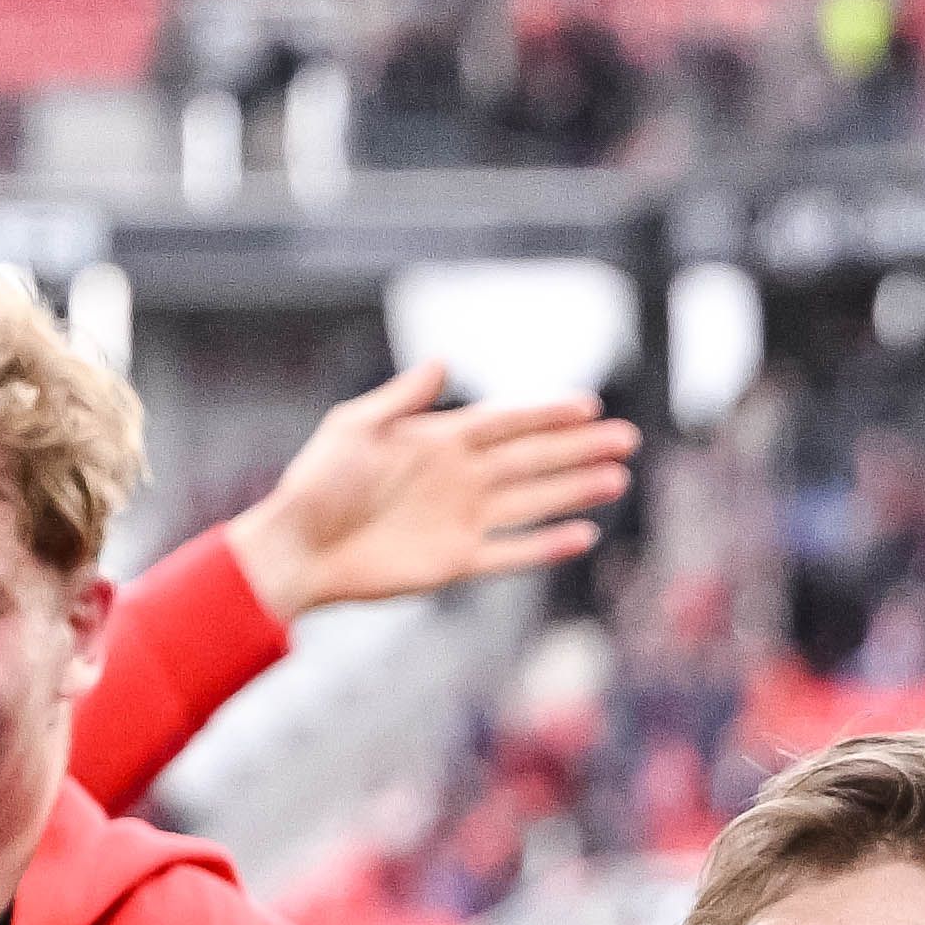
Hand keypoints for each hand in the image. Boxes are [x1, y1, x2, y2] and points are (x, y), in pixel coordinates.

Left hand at [221, 358, 640, 621]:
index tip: (588, 406)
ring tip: (617, 480)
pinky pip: (512, 552)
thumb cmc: (317, 483)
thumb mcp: (354, 427)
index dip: (546, 415)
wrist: (298, 548)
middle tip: (626, 439)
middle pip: (532, 460)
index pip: (505, 423)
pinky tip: (581, 535)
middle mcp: (458, 478)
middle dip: (579, 449)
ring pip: (532, 501)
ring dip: (575, 491)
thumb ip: (402, 399)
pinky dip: (546, 545)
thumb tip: (446, 363)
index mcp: (437, 441)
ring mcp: (461, 520)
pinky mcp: (456, 562)